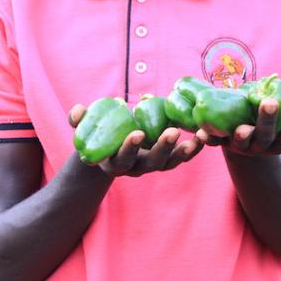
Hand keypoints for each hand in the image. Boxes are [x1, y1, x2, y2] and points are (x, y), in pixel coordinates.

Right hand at [68, 105, 204, 176]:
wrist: (109, 149)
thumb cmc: (97, 133)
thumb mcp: (85, 128)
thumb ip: (79, 120)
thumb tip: (77, 111)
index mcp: (115, 162)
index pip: (122, 159)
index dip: (129, 148)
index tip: (137, 134)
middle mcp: (135, 168)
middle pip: (152, 163)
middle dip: (163, 148)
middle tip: (173, 132)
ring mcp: (152, 165)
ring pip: (170, 163)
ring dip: (184, 152)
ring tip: (197, 138)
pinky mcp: (165, 159)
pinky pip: (180, 157)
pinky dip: (192, 148)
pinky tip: (203, 135)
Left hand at [197, 88, 280, 156]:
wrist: (243, 138)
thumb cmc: (265, 115)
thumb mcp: (278, 112)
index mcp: (280, 139)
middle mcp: (262, 146)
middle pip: (267, 136)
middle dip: (269, 119)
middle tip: (270, 102)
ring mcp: (242, 147)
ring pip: (243, 143)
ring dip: (242, 135)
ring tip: (243, 128)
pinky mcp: (222, 143)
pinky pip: (215, 142)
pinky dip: (209, 138)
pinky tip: (202, 133)